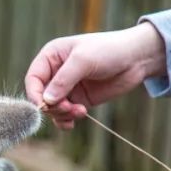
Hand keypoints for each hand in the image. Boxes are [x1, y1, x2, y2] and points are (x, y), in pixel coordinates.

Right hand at [24, 22, 166, 129]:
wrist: (137, 58)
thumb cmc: (109, 50)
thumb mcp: (84, 60)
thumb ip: (63, 80)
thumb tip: (45, 101)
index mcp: (51, 57)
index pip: (33, 78)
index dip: (35, 94)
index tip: (44, 106)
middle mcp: (56, 73)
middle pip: (41, 96)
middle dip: (53, 106)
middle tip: (69, 108)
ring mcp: (67, 88)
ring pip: (52, 108)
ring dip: (62, 114)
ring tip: (80, 112)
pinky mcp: (79, 99)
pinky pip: (64, 114)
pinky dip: (67, 120)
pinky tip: (76, 119)